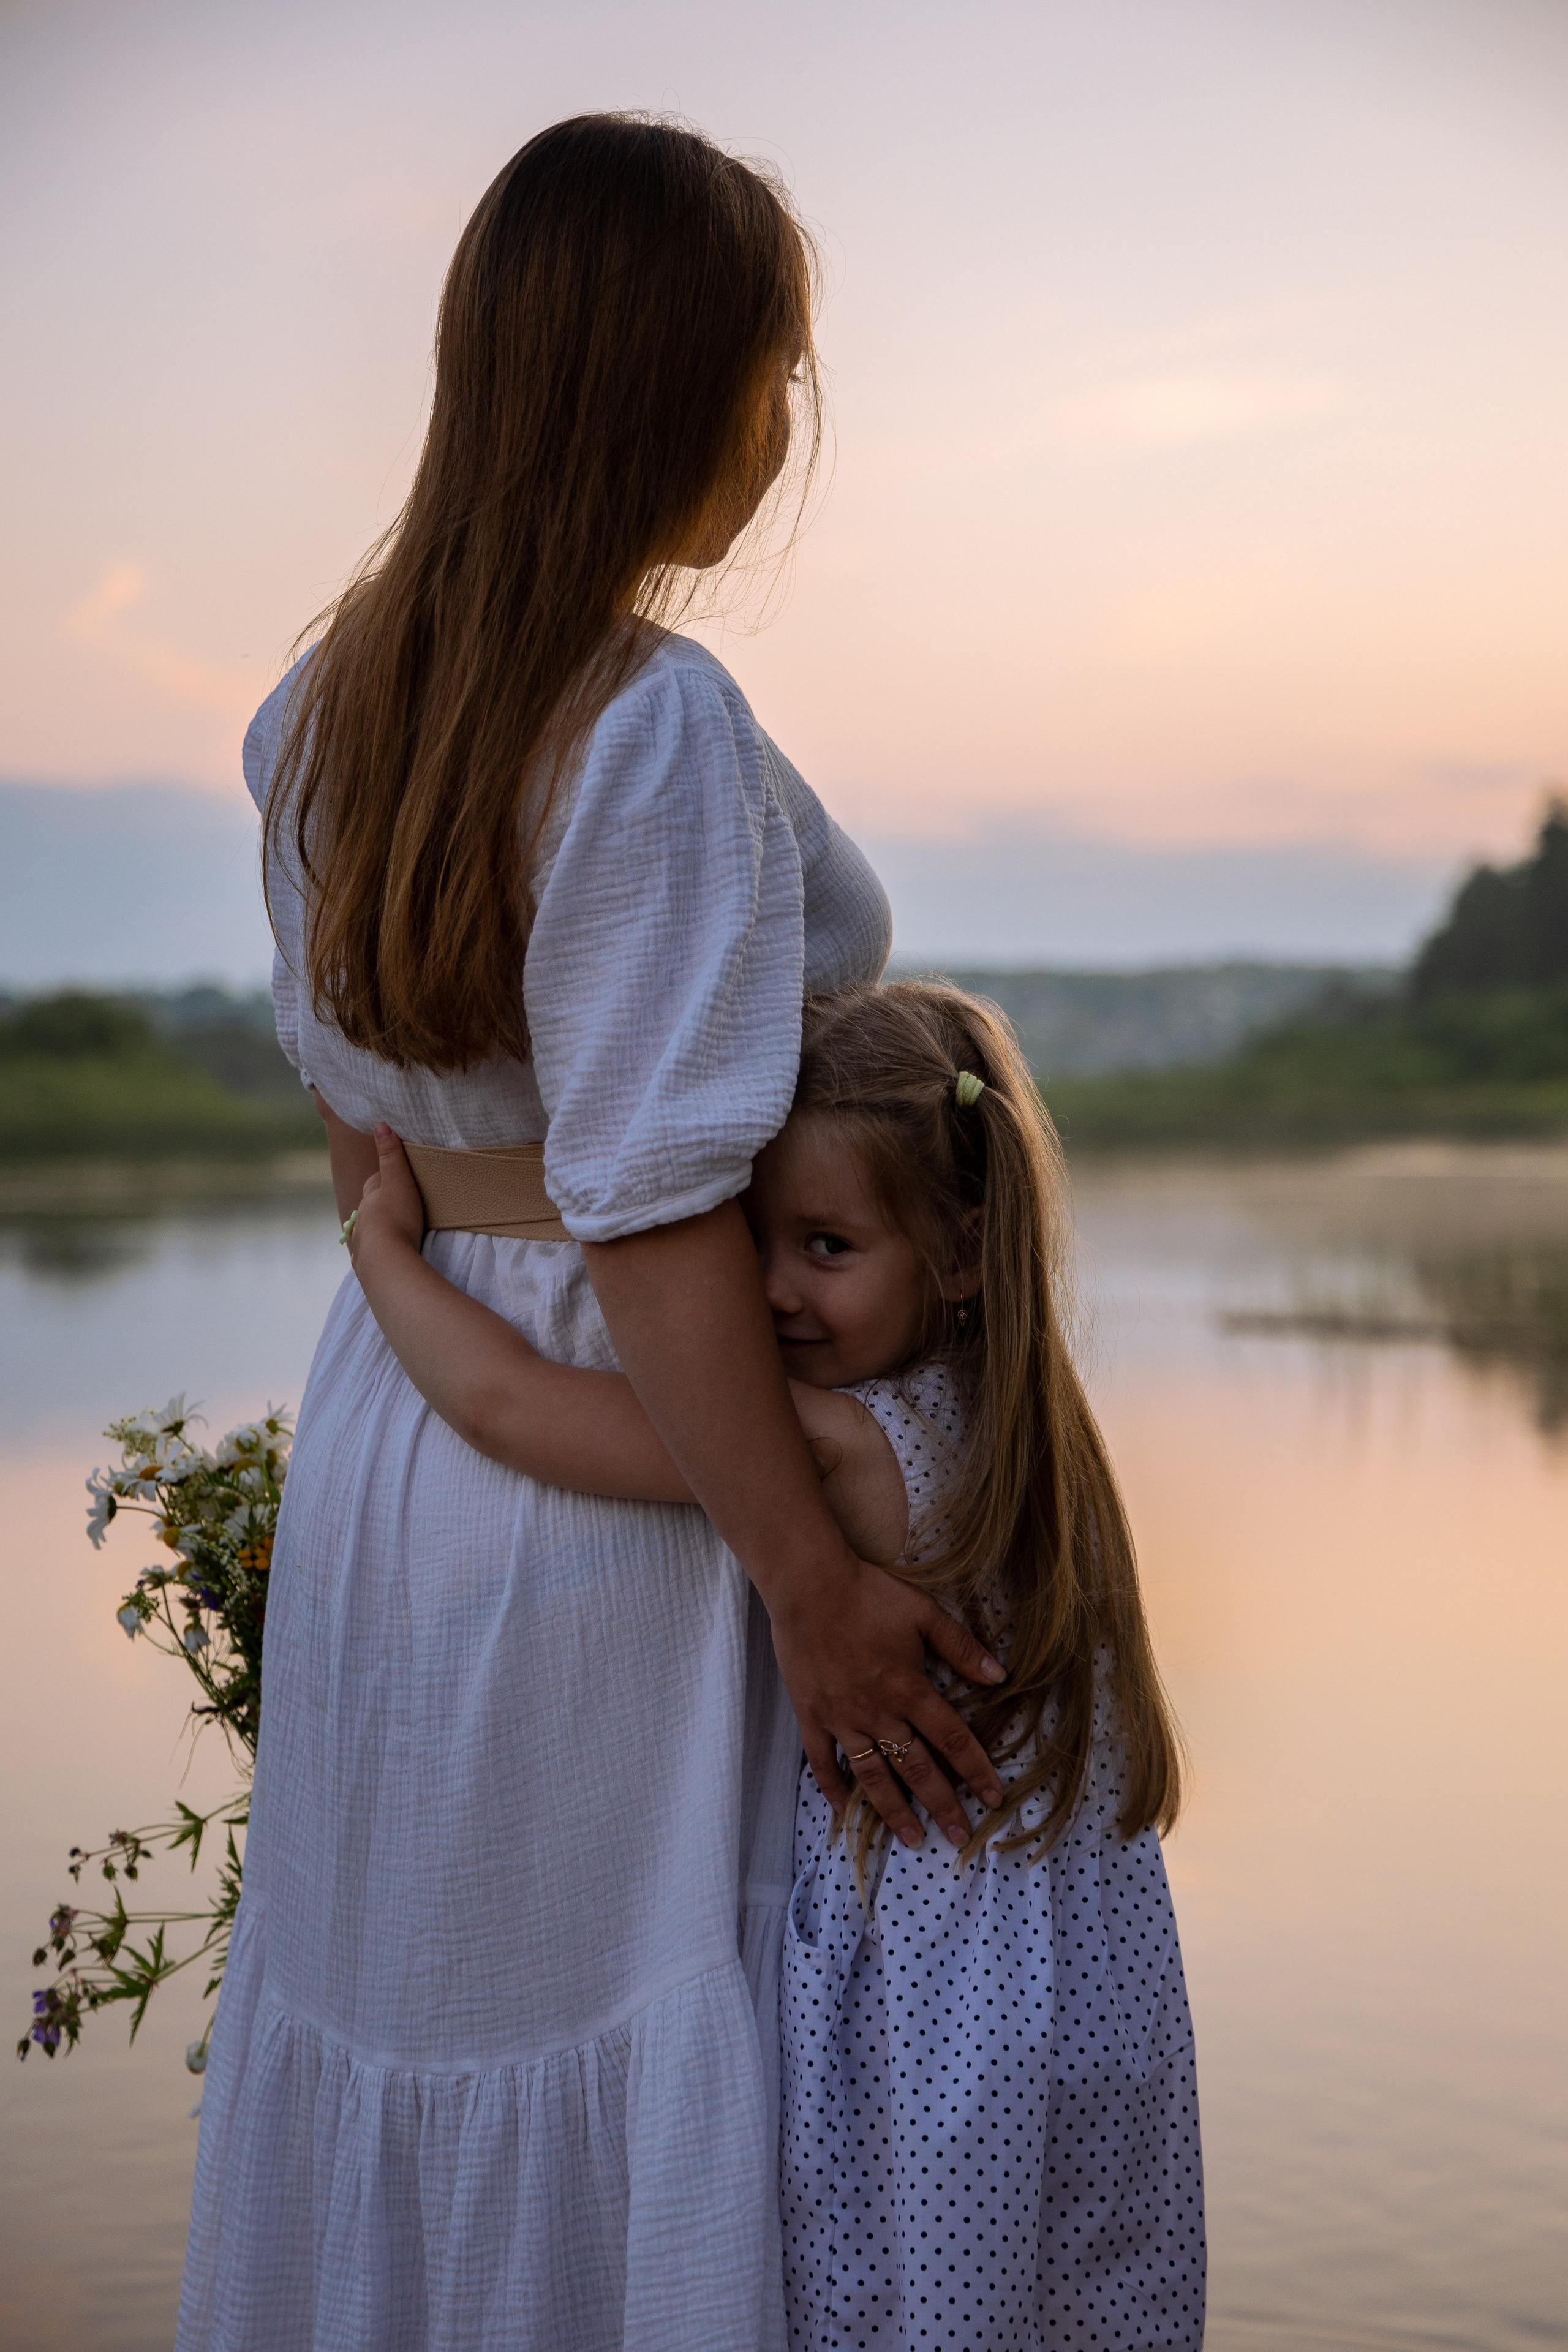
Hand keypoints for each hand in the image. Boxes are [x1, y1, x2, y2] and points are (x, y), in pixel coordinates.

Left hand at [345, 1125, 424, 1271]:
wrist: (387, 1260)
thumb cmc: (397, 1218)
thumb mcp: (399, 1182)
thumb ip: (391, 1155)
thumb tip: (380, 1124)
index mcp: (371, 1197)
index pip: (375, 1182)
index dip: (384, 1177)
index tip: (393, 1175)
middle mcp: (362, 1217)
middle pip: (368, 1205)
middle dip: (377, 1202)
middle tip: (391, 1201)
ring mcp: (362, 1240)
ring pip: (366, 1229)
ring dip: (374, 1227)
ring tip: (388, 1228)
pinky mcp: (367, 1261)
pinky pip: (368, 1253)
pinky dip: (373, 1250)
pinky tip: (380, 1253)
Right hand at [769, 1558, 1005, 1850]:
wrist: (809, 1584)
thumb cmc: (868, 1594)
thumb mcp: (924, 1612)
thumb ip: (961, 1647)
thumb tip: (999, 1676)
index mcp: (910, 1688)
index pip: (952, 1740)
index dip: (976, 1771)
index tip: (993, 1798)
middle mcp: (878, 1712)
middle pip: (916, 1768)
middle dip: (942, 1805)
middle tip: (960, 1837)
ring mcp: (842, 1718)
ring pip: (873, 1775)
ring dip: (894, 1810)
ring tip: (911, 1838)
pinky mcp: (811, 1715)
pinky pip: (822, 1761)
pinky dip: (833, 1788)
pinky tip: (844, 1811)